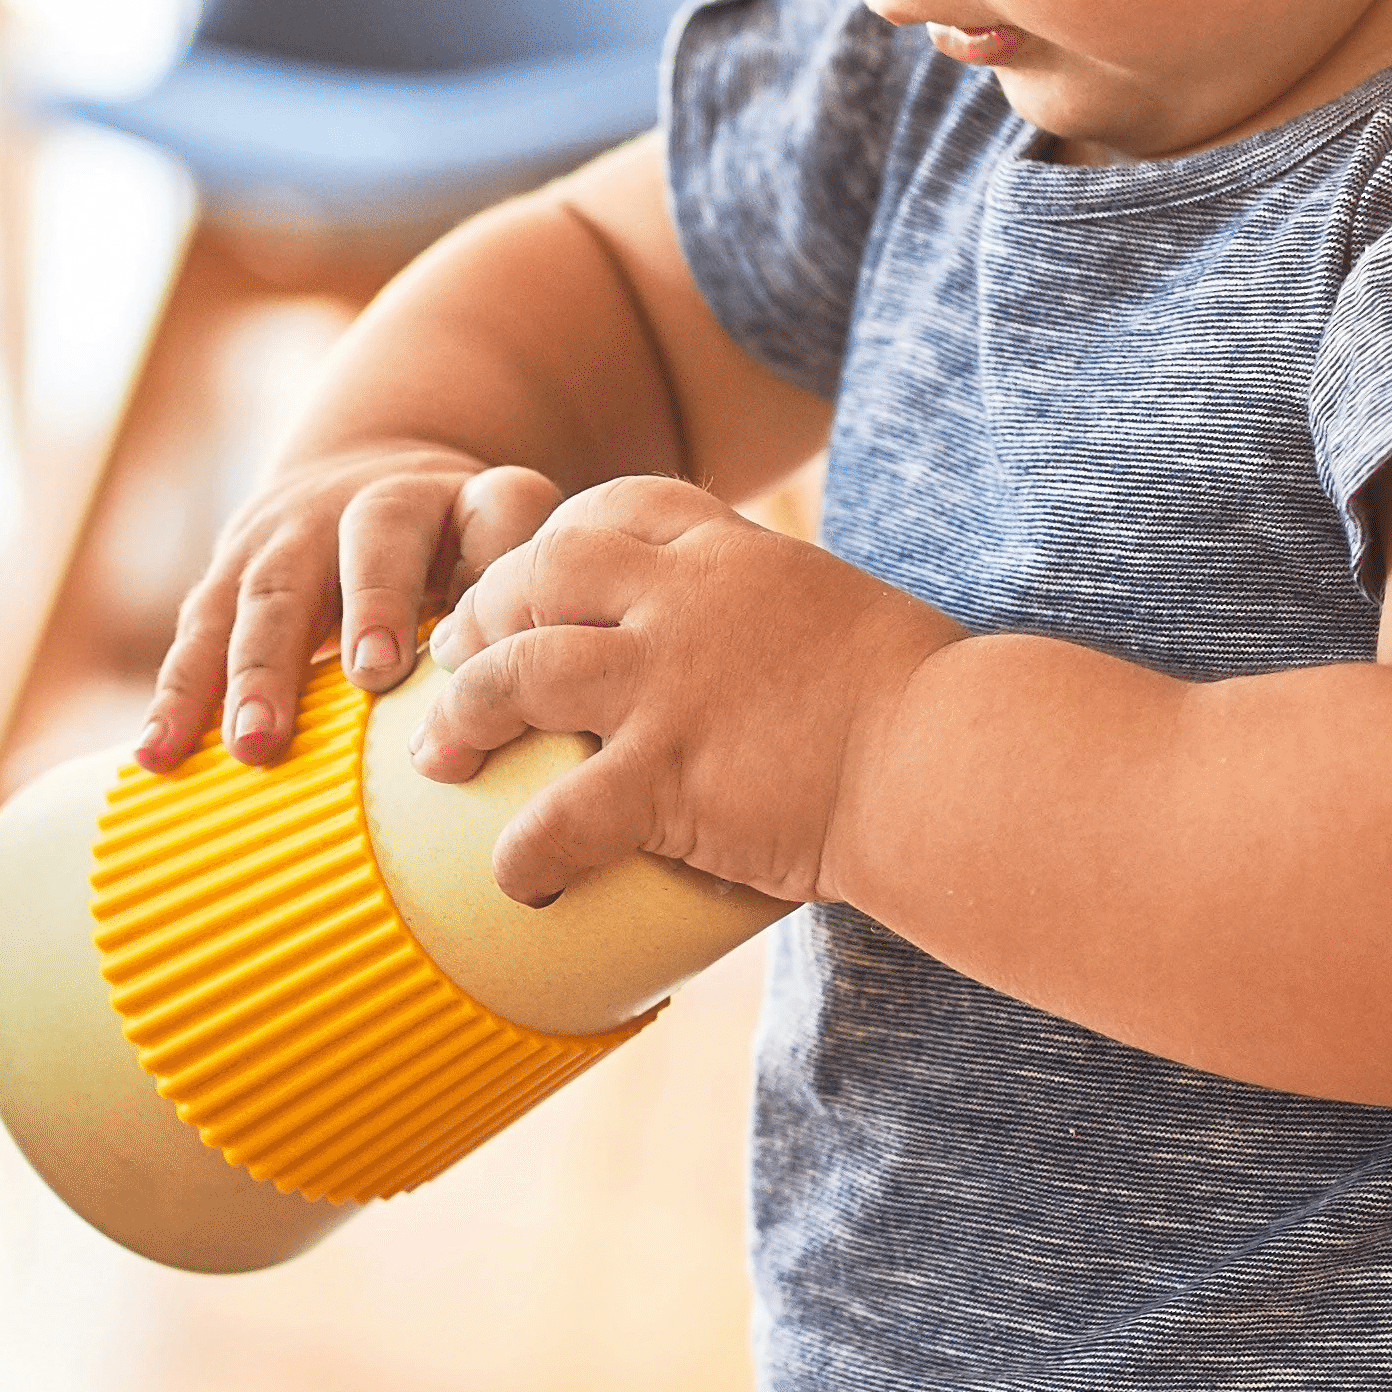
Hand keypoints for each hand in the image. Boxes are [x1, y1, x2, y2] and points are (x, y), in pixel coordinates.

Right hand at [139, 441, 567, 771]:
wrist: (358, 482)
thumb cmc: (456, 560)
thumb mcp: (504, 560)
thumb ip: (527, 616)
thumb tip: (559, 723)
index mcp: (463, 499)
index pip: (496, 509)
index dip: (495, 550)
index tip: (493, 618)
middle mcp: (370, 502)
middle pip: (371, 540)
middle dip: (369, 604)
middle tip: (371, 674)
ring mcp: (290, 532)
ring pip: (271, 588)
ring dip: (259, 668)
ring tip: (256, 747)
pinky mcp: (228, 572)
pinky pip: (197, 629)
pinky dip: (177, 692)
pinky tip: (157, 755)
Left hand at [412, 478, 958, 909]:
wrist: (954, 761)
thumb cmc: (925, 703)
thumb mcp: (840, 614)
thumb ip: (776, 614)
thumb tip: (763, 651)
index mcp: (732, 552)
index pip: (612, 509)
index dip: (553, 540)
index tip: (529, 580)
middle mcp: (686, 601)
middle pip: (539, 573)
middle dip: (482, 615)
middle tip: (452, 665)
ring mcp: (669, 684)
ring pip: (516, 674)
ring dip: (463, 715)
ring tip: (436, 760)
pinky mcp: (668, 776)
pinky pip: (560, 814)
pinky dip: (525, 851)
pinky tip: (515, 881)